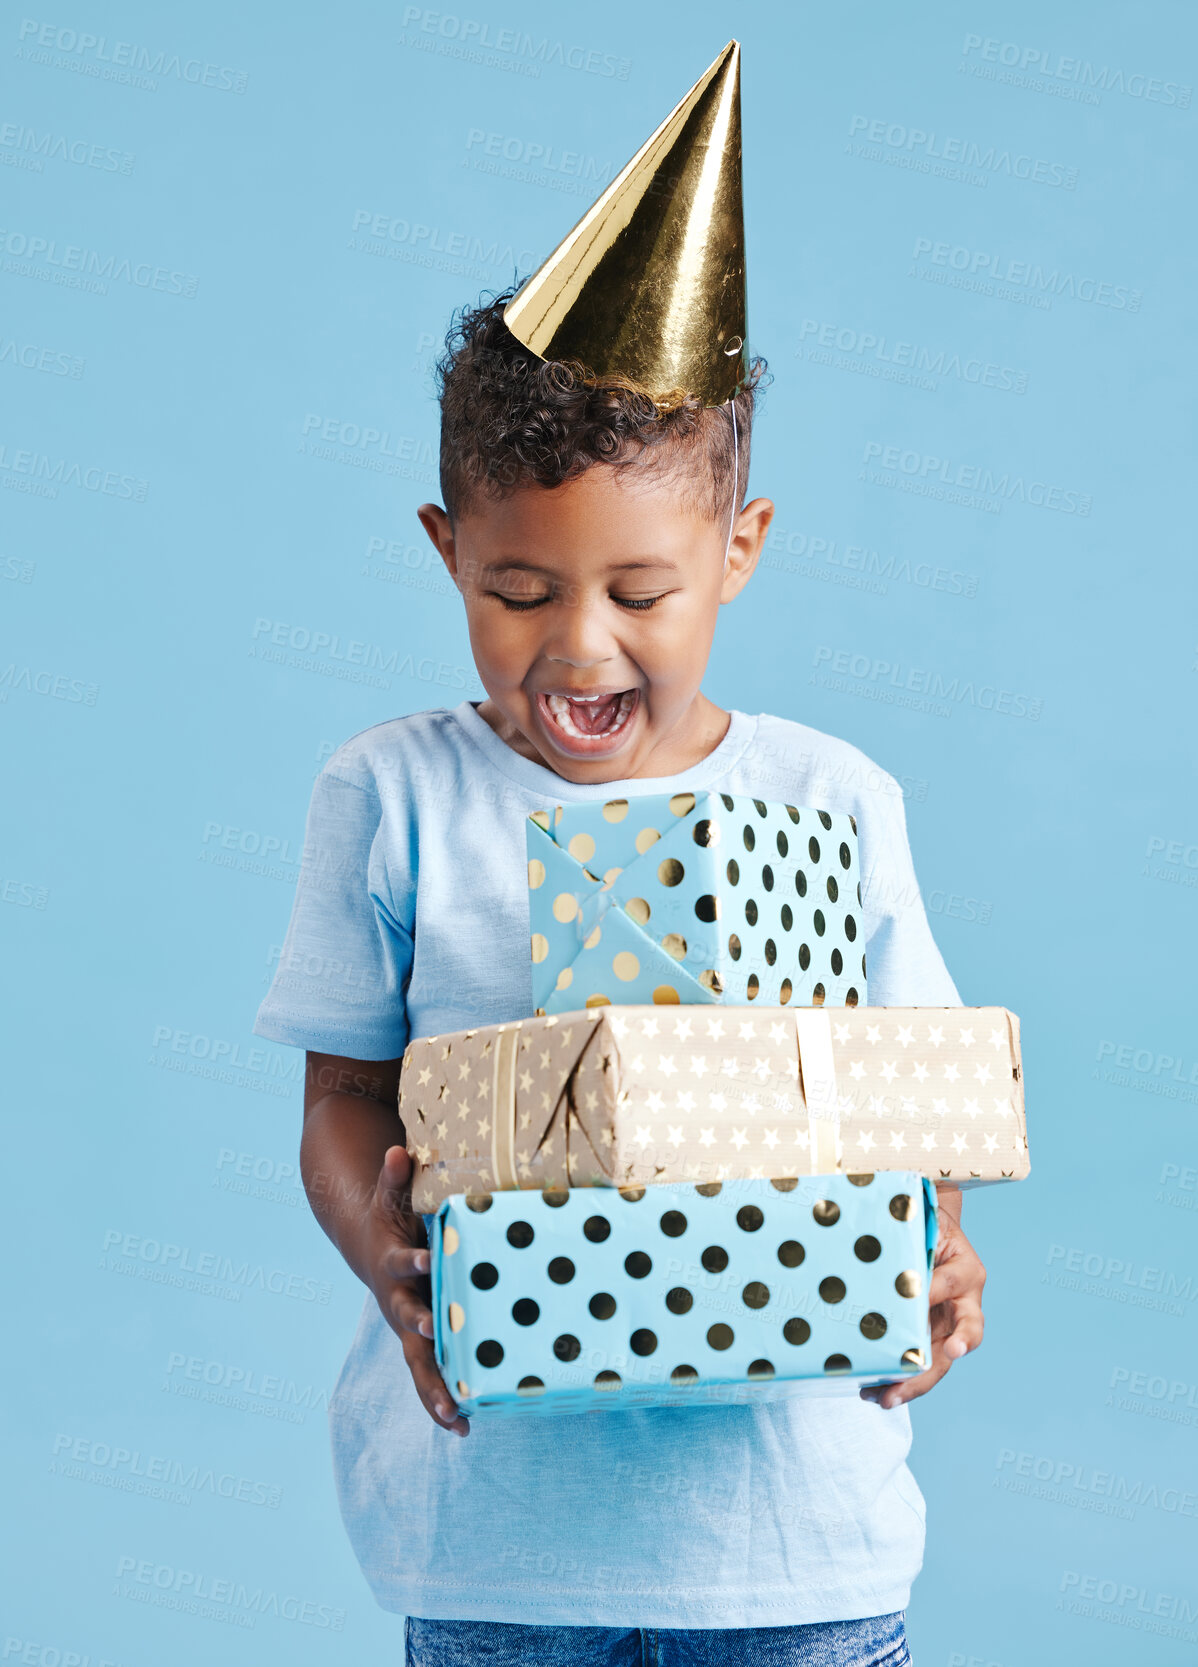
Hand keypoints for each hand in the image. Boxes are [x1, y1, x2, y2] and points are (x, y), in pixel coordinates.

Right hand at [364, 1145, 468, 1436]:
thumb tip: (398, 1151)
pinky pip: (433, 1373)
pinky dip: (445, 1398)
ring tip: (458, 1420)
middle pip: (409, 1324)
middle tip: (441, 1347)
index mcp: (395, 1264)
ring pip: (420, 1364)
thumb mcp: (392, 1197)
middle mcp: (399, 1301)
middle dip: (426, 1337)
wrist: (369, 1249)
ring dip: (437, 1390)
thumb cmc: (390, 1219)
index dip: (414, 1261)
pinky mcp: (423, 1342)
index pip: (404, 1261)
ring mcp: (409, 1327)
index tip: (426, 1259)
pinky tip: (466, 1424)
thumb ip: (395, 1179)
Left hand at [860, 1198, 984, 1409]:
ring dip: (913, 1383)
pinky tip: (873, 1389)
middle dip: (934, 1363)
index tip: (910, 1304)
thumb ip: (915, 1239)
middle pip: (960, 1337)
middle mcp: (965, 1303)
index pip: (948, 1284)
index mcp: (966, 1270)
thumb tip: (889, 1265)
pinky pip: (920, 1362)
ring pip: (941, 1362)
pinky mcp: (930, 1336)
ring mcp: (949, 1324)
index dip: (929, 1294)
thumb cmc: (926, 1225)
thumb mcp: (925, 1224)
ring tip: (885, 1398)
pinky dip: (899, 1378)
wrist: (929, 1229)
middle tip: (911, 1379)